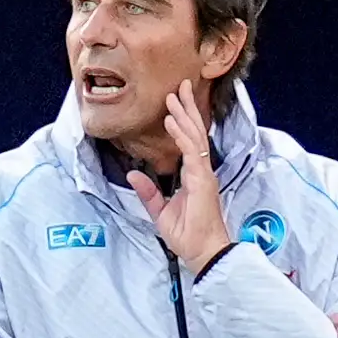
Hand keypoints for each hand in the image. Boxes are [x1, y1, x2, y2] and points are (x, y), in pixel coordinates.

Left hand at [125, 80, 231, 272]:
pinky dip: (182, 135)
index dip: (181, 122)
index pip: (188, 142)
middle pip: (194, 132)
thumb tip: (135, 174)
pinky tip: (173, 121)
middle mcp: (200, 170)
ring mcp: (203, 173)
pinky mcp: (202, 180)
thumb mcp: (160, 211)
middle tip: (179, 86)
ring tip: (175, 95)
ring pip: (194, 136)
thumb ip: (149, 193)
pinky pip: (191, 152)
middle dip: (186, 108)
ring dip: (184, 114)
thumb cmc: (187, 235)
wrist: (201, 251)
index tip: (173, 105)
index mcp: (192, 175)